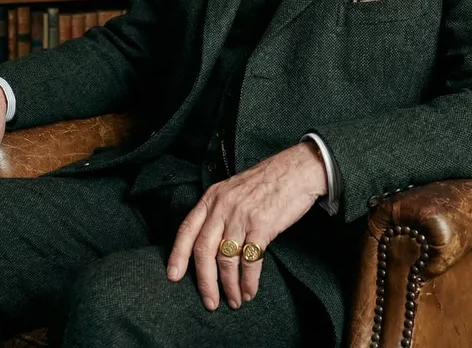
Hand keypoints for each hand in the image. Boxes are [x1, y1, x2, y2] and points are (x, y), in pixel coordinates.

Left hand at [167, 142, 326, 310]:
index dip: (178, 254)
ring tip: (235, 300)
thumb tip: (212, 245)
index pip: (187, 229)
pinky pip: (250, 261)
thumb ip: (220, 211)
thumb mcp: (234, 189)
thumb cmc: (268, 180)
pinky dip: (248, 281)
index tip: (173, 276)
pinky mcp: (262, 225)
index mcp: (213, 197)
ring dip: (229, 285)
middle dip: (205, 282)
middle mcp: (223, 206)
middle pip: (204, 250)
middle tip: (210, 302)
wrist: (298, 170)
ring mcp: (241, 215)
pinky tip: (250, 290)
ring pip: (226, 259)